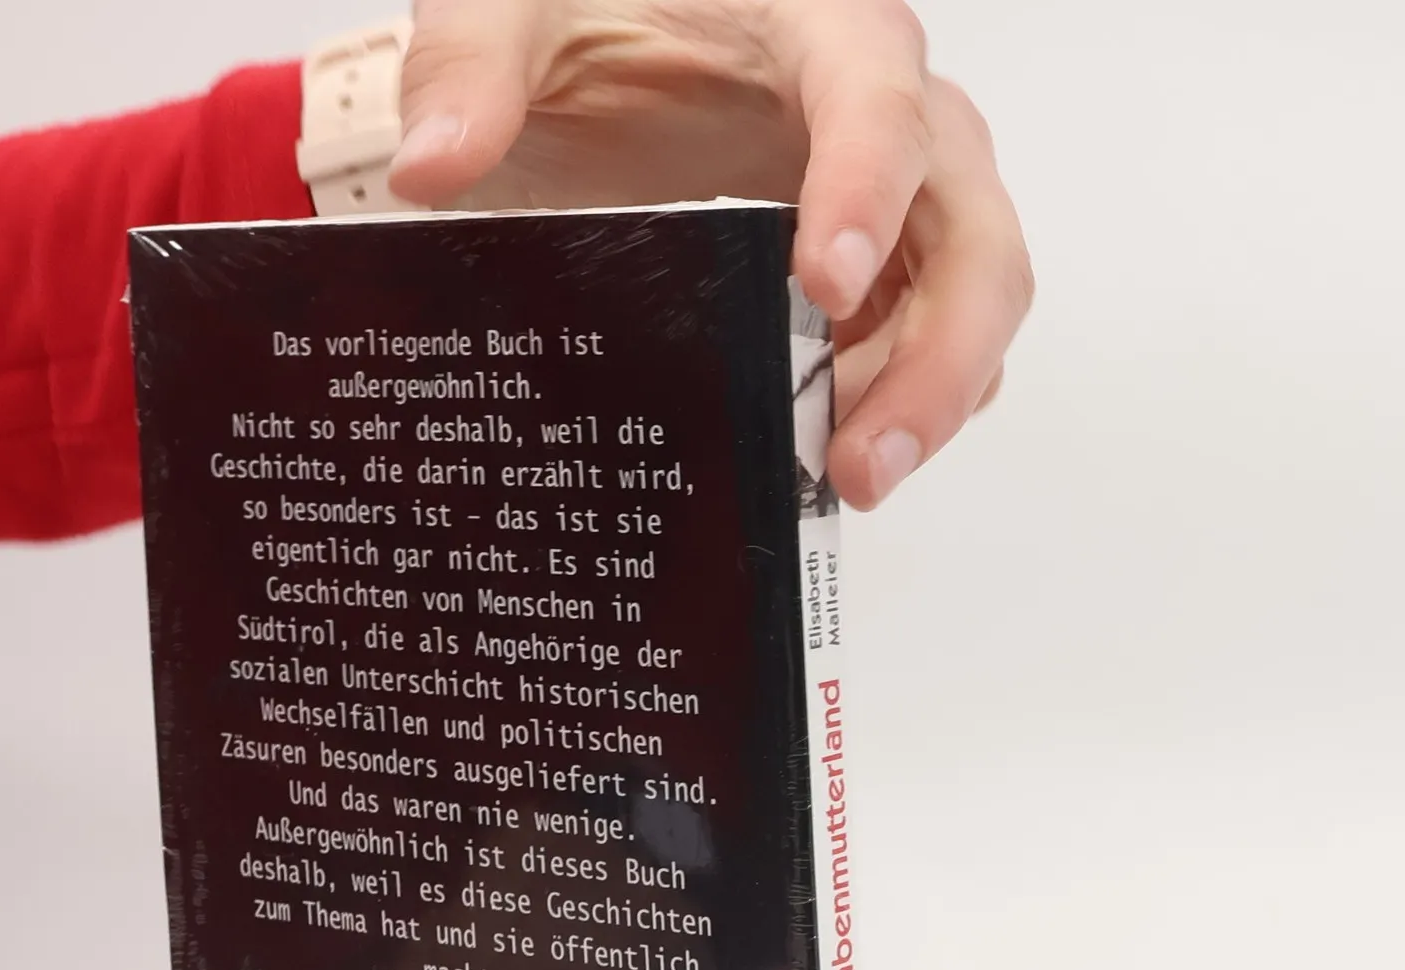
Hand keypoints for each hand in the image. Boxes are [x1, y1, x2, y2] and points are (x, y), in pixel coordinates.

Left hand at [387, 0, 1031, 507]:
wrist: (597, 49)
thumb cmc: (586, 13)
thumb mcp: (512, 8)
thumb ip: (470, 67)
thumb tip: (433, 167)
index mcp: (818, 27)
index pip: (880, 98)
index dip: (868, 188)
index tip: (818, 282)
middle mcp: (888, 117)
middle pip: (971, 234)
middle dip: (936, 353)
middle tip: (856, 458)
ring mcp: (892, 207)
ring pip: (966, 306)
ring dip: (922, 403)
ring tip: (842, 487)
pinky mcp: (872, 278)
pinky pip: (916, 347)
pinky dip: (887, 409)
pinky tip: (818, 469)